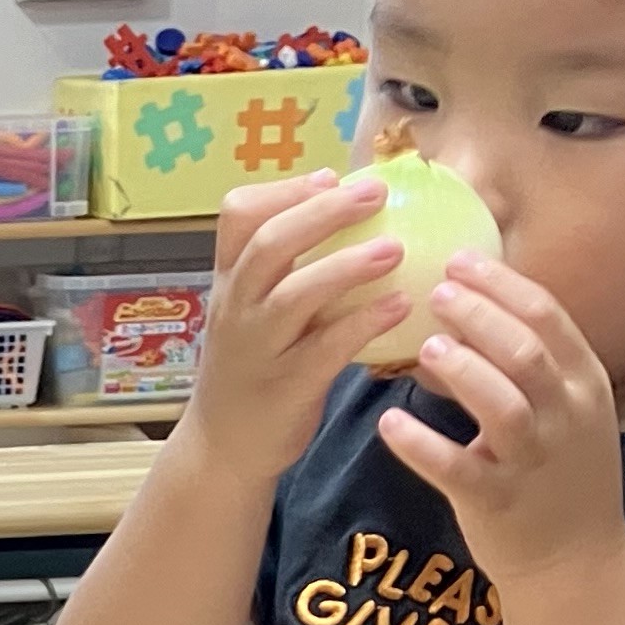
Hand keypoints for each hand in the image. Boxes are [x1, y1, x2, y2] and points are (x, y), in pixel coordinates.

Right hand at [177, 170, 410, 482]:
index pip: (239, 216)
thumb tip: (347, 213)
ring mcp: (256, 349)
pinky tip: (401, 306)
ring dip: (347, 266)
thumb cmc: (254, 368)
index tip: (329, 178)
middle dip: (324, 211)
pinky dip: (365, 323)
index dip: (285, 190)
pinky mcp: (284, 388)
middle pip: (270, 243)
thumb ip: (288, 268)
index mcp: (230, 281)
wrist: (223, 446)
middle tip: (376, 193)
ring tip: (394, 249)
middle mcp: (236, 308)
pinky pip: (325, 348)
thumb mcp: (253, 311)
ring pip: (295, 295)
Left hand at [375, 253, 624, 591]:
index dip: (501, 284)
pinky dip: (420, 444)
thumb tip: (467, 309)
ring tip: (424, 346)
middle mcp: (566, 417)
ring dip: (461, 370)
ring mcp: (535, 462)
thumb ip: (529, 363)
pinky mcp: (498, 502)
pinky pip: (455, 468)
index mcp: (585, 384)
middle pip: (525, 350)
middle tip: (434, 291)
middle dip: (478, 314)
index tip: (459, 259)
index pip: (548, 316)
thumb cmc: (557, 474)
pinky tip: (389, 423)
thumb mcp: (564, 410)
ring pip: (502, 405)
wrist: (575, 562)